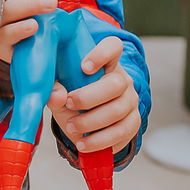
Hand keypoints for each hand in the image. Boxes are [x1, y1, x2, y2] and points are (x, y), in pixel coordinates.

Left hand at [50, 36, 141, 153]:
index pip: (113, 47)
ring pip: (117, 111)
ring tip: (71, 127)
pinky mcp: (133, 123)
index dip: (101, 53)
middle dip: (88, 97)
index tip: (84, 67)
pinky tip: (83, 143)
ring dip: (90, 122)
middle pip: (116, 84)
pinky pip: (121, 132)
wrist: (85, 126)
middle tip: (69, 104)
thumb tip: (57, 96)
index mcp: (106, 64)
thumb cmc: (74, 101)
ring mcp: (131, 101)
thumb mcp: (61, 94)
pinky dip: (99, 140)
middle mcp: (123, 80)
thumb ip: (55, 91)